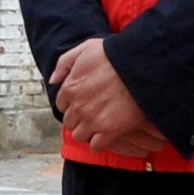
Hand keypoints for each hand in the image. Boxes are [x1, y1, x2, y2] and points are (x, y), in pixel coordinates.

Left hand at [48, 37, 171, 157]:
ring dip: (88, 132)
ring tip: (100, 125)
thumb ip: (64, 63)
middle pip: (70, 122)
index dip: (72, 104)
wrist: (140, 66)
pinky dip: (99, 142)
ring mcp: (92, 120)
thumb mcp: (85, 48)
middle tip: (93, 114)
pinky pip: (96, 146)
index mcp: (70, 87)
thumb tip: (53, 80)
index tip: (83, 102)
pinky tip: (108, 134)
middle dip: (79, 119)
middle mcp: (77, 106)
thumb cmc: (115, 55)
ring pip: (80, 135)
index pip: (61, 104)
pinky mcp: (109, 131)